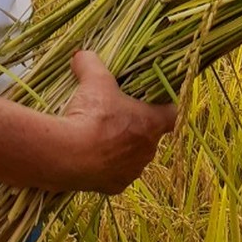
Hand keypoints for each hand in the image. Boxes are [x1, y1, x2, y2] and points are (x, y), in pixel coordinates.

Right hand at [57, 48, 176, 193]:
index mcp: (152, 124)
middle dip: (135, 126)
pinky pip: (113, 174)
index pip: (172, 114)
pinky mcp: (114, 187)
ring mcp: (132, 171)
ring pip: (131, 157)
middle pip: (149, 136)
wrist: (69, 155)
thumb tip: (81, 54)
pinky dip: (104, 166)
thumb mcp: (93, 79)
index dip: (164, 106)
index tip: (153, 100)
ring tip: (96, 136)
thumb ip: (91, 63)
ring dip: (119, 148)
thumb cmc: (92, 114)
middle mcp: (148, 151)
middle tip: (114, 114)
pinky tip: (89, 155)